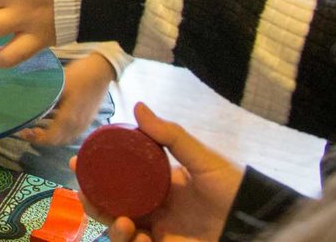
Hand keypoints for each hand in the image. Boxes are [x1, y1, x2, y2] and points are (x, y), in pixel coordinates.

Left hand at [20, 52, 113, 146]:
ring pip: (64, 138)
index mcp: (68, 118)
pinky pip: (72, 133)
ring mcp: (84, 123)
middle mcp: (77, 125)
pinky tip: (53, 122)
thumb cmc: (79, 75)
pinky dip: (60, 133)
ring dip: (51, 136)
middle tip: (29, 130)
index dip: (36, 138)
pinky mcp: (87, 119)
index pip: (50, 138)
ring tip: (39, 127)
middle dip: (41, 138)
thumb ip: (45, 99)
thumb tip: (29, 106)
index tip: (25, 132)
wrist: (100, 71)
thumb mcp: (57, 85)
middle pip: (57, 141)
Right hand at [75, 103, 242, 241]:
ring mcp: (160, 229)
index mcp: (160, 182)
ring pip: (119, 228)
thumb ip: (171, 136)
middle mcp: (155, 206)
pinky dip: (128, 241)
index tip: (78, 160)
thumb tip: (139, 107)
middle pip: (111, 203)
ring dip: (110, 225)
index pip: (120, 174)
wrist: (257, 225)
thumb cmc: (234, 189)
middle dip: (92, 199)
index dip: (97, 169)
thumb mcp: (203, 158)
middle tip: (83, 191)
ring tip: (121, 222)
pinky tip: (135, 235)